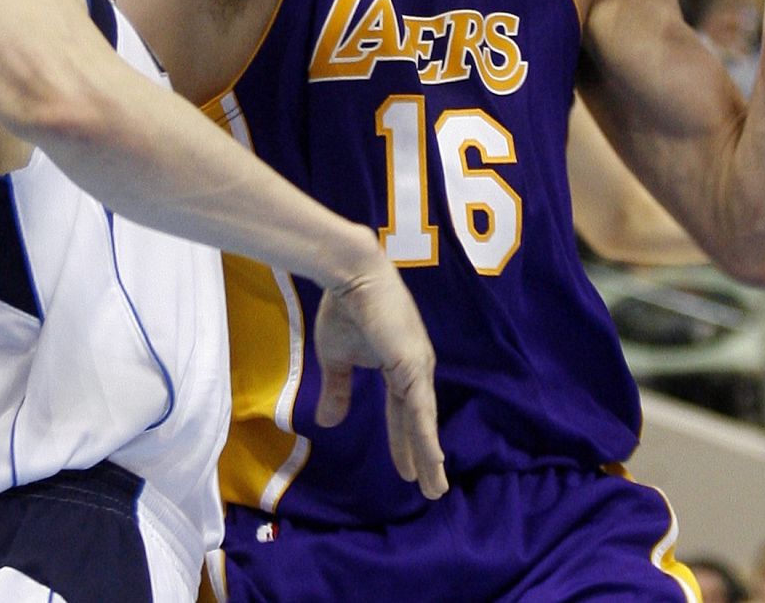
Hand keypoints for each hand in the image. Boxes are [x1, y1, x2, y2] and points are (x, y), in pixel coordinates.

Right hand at [313, 258, 446, 499]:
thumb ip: (337, 390)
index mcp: (401, 366)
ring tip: (435, 488)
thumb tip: (329, 423)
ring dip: (430, 457)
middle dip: (424, 456)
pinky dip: (426, 437)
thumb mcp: (336, 358)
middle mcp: (416, 368)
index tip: (409, 470)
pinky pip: (419, 410)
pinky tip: (432, 460)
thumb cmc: (344, 308)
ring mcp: (418, 367)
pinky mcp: (412, 365)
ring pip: (424, 422)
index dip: (405, 441)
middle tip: (432, 488)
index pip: (403, 413)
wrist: (349, 275)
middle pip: (420, 422)